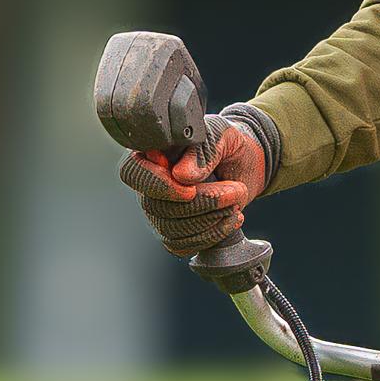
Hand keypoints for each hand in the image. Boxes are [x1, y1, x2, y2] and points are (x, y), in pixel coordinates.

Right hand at [121, 109, 276, 260]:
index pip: (133, 173)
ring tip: (237, 200)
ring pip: (171, 229)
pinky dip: (212, 235)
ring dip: (210, 219)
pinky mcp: (176, 231)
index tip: (189, 190)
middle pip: (156, 206)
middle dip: (201, 203)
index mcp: (151, 153)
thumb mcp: (222, 137)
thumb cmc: (228, 144)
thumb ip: (203, 151)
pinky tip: (231, 218)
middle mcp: (150, 184)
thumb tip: (181, 175)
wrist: (246, 164)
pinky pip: (182, 244)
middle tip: (235, 190)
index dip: (158, 185)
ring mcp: (160, 210)